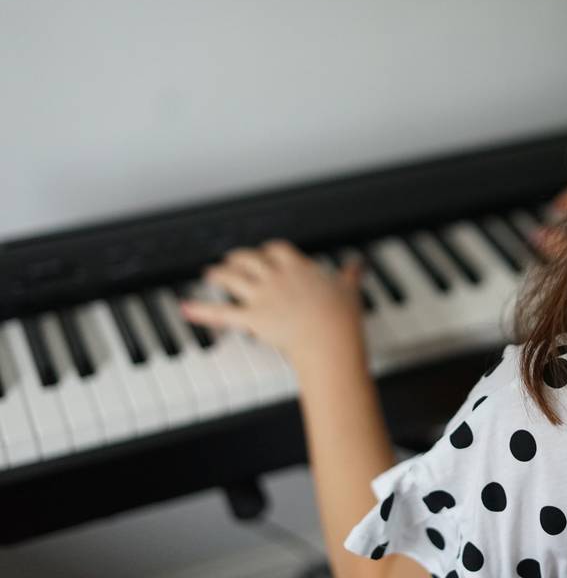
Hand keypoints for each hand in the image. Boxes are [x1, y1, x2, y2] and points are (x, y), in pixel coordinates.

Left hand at [179, 239, 364, 364]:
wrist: (330, 337)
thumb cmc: (340, 315)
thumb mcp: (349, 288)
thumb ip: (350, 274)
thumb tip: (360, 264)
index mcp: (298, 267)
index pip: (277, 249)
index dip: (269, 250)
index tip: (267, 253)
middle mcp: (276, 277)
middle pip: (249, 259)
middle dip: (238, 258)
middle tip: (231, 259)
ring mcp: (262, 296)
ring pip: (232, 278)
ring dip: (218, 274)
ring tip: (209, 273)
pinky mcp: (252, 318)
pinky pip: (221, 312)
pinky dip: (201, 310)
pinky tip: (185, 307)